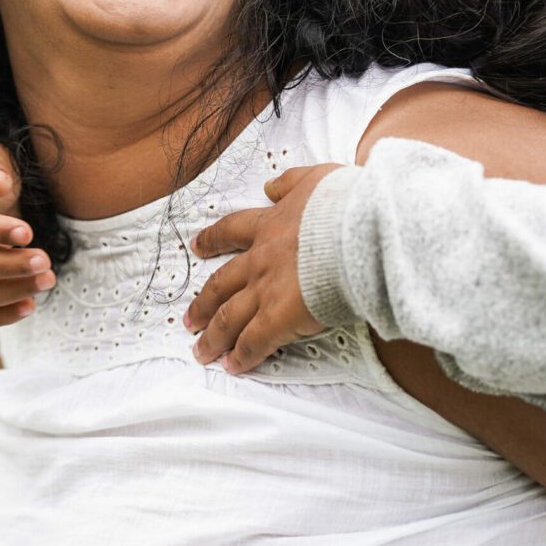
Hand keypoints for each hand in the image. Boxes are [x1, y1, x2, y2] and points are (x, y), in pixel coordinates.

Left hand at [183, 162, 340, 372]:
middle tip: (189, 317)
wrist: (357, 230)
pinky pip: (253, 342)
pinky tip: (233, 366)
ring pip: (228, 317)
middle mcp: (260, 260)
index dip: (212, 240)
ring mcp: (266, 290)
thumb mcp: (314, 179)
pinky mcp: (279, 318)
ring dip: (213, 336)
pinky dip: (241, 356)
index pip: (232, 231)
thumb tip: (270, 185)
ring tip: (202, 351)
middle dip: (203, 303)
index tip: (198, 247)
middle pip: (221, 283)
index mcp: (270, 225)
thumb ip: (290, 182)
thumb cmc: (344, 204)